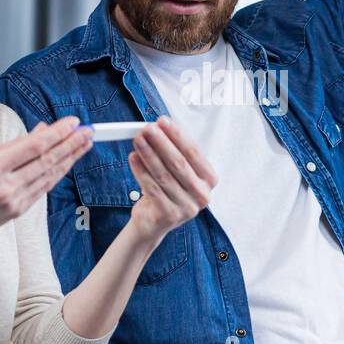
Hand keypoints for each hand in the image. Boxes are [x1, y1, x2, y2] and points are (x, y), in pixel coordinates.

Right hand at [0, 115, 91, 238]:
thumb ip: (15, 145)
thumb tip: (43, 130)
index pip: (35, 146)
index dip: (58, 133)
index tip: (74, 122)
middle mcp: (6, 184)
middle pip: (47, 160)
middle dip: (71, 144)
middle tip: (89, 131)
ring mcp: (14, 200)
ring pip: (49, 175)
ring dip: (70, 158)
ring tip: (85, 145)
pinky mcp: (18, 211)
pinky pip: (43, 188)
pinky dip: (56, 174)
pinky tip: (67, 163)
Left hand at [125, 116, 217, 241]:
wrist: (154, 222)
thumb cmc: (167, 190)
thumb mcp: (177, 171)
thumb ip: (174, 150)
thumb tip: (158, 126)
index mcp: (209, 180)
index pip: (194, 153)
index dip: (177, 135)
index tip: (163, 121)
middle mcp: (202, 195)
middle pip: (179, 163)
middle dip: (161, 143)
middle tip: (148, 128)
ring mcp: (187, 207)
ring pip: (164, 175)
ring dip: (149, 154)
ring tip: (138, 140)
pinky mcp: (169, 215)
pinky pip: (152, 188)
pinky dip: (141, 171)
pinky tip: (133, 158)